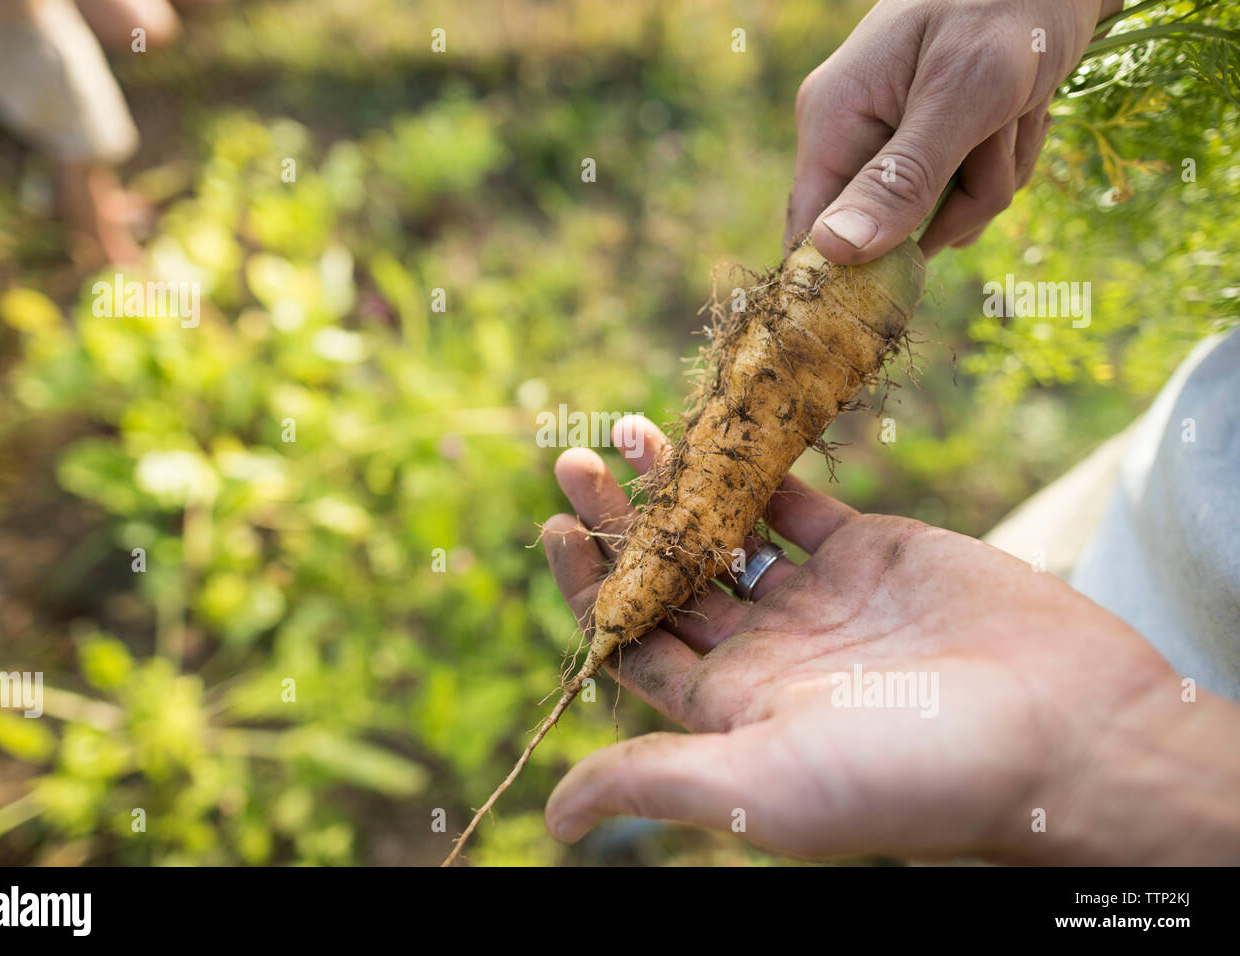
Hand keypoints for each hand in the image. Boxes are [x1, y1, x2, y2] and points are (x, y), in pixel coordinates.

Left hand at [540, 416, 1239, 862]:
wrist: (1066, 732)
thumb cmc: (914, 776)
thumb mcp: (763, 789)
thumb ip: (657, 779)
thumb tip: (552, 818)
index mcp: (733, 710)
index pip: (635, 641)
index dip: (590, 586)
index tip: (555, 527)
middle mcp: (768, 653)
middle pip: (669, 577)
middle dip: (621, 522)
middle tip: (575, 461)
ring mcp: (819, 599)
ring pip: (724, 531)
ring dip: (676, 486)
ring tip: (630, 431)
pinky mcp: (870, 552)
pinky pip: (797, 501)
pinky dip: (754, 466)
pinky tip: (714, 428)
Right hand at [786, 0, 1122, 262]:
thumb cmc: (1011, 6)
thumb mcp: (963, 93)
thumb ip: (901, 177)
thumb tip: (834, 252)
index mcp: (835, 118)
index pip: (811, 231)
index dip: (849, 270)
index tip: (903, 285)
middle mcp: (855, 132)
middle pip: (892, 230)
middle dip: (960, 200)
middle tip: (994, 136)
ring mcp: (896, 138)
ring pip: (944, 213)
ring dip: (994, 176)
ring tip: (1018, 109)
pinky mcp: (935, 140)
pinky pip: (968, 190)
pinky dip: (1005, 161)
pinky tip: (1022, 110)